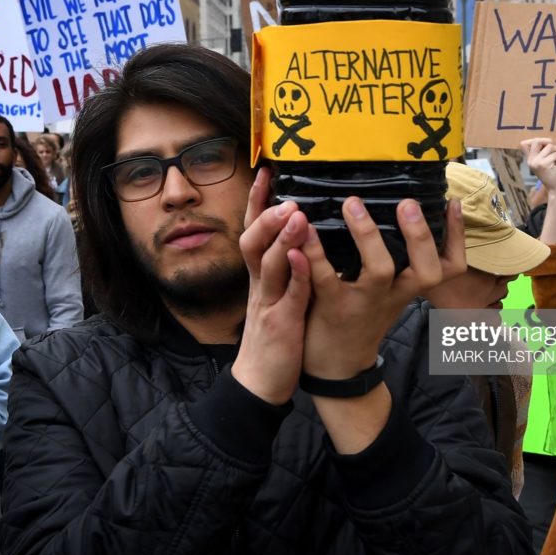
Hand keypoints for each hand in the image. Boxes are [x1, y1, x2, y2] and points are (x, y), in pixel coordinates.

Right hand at [232, 167, 311, 404]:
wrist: (260, 383)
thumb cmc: (275, 336)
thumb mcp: (277, 295)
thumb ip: (285, 266)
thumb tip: (297, 234)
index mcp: (259, 277)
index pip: (254, 231)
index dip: (257, 202)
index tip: (265, 171)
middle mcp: (259, 285)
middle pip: (251, 242)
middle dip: (266, 215)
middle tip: (284, 193)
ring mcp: (268, 304)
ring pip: (267, 265)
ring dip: (280, 237)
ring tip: (295, 214)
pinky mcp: (281, 324)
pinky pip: (288, 297)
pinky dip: (295, 276)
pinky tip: (303, 259)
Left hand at [300, 197, 465, 379]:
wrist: (336, 368)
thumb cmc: (362, 318)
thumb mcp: (390, 294)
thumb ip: (399, 263)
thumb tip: (401, 215)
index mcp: (410, 288)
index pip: (449, 267)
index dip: (457, 237)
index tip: (452, 202)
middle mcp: (394, 295)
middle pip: (425, 270)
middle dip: (420, 236)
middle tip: (408, 203)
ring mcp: (364, 302)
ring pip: (379, 270)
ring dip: (367, 235)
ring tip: (353, 203)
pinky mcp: (332, 308)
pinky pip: (326, 279)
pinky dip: (315, 254)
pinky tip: (307, 230)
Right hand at [521, 137, 555, 193]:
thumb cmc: (555, 174)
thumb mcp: (548, 160)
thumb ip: (545, 151)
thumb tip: (547, 140)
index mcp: (530, 159)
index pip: (524, 144)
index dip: (536, 140)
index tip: (547, 144)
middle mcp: (531, 161)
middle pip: (536, 140)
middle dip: (548, 141)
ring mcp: (536, 163)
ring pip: (549, 146)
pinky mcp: (543, 165)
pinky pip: (555, 154)